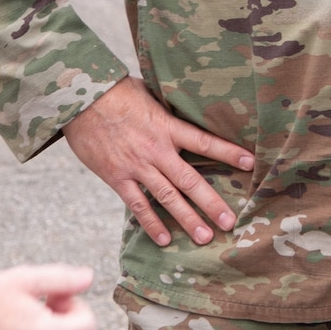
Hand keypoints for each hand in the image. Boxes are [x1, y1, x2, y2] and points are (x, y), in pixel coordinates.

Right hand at [63, 79, 253, 246]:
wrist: (79, 98)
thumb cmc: (115, 90)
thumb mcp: (149, 93)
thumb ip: (167, 109)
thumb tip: (184, 106)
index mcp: (167, 126)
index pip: (205, 141)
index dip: (228, 153)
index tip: (251, 163)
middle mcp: (156, 149)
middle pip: (190, 180)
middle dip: (212, 202)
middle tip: (230, 222)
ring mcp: (136, 166)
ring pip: (167, 197)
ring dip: (187, 219)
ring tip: (205, 237)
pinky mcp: (116, 177)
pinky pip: (137, 204)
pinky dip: (151, 223)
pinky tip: (165, 239)